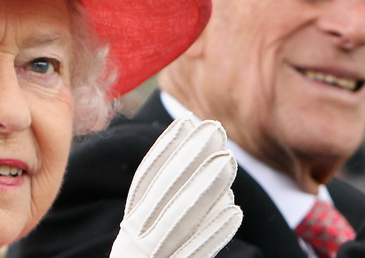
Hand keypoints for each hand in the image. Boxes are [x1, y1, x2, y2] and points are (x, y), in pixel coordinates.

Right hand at [110, 116, 242, 257]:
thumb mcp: (145, 242)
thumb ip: (161, 216)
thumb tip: (200, 173)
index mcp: (131, 228)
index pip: (147, 181)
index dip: (166, 148)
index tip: (186, 120)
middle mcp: (135, 242)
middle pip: (163, 192)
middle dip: (190, 156)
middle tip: (215, 128)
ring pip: (179, 218)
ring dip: (205, 186)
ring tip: (228, 159)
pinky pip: (193, 254)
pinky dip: (213, 232)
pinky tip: (234, 211)